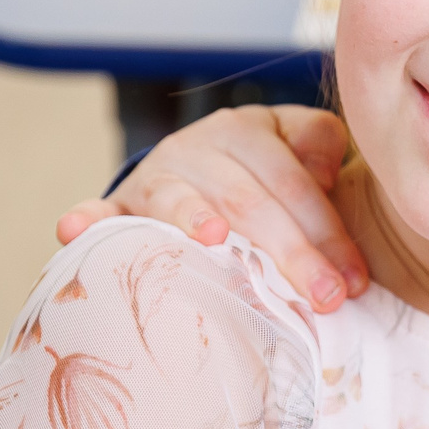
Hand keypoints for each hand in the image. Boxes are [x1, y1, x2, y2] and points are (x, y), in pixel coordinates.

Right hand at [56, 106, 368, 311]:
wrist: (203, 170)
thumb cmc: (266, 174)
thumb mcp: (300, 148)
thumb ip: (320, 144)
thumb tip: (327, 169)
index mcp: (248, 130)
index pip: (293, 182)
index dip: (327, 232)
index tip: (354, 282)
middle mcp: (197, 146)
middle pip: (248, 199)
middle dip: (291, 252)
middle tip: (324, 298)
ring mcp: (155, 177)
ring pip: (179, 201)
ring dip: (194, 219)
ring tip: (215, 240)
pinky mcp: (119, 207)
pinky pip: (101, 215)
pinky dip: (88, 221)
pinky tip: (74, 230)